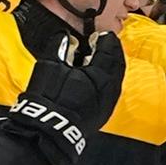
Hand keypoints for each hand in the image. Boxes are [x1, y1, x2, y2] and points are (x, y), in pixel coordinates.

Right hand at [5, 30, 124, 164]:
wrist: (48, 130)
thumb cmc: (49, 98)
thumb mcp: (50, 64)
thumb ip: (60, 45)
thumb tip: (65, 37)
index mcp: (100, 74)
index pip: (108, 50)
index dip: (104, 40)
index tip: (99, 34)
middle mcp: (110, 88)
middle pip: (117, 63)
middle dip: (112, 51)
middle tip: (105, 43)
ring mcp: (108, 103)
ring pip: (117, 78)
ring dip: (111, 66)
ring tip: (101, 58)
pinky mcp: (103, 113)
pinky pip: (112, 91)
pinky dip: (109, 80)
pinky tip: (98, 78)